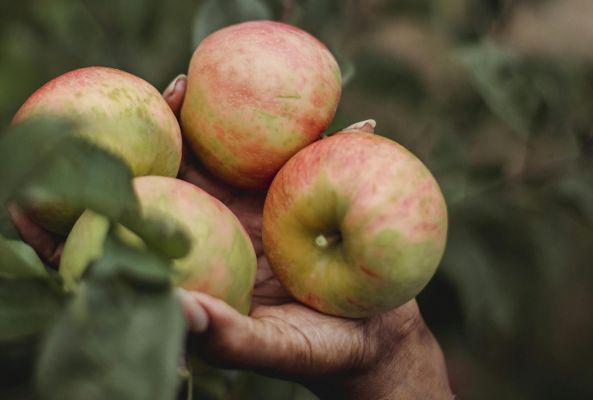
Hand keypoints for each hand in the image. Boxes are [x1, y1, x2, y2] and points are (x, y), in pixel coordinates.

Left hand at [165, 75, 452, 398]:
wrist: (369, 343)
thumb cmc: (315, 352)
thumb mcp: (272, 348)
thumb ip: (228, 335)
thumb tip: (176, 311)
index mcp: (218, 247)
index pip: (172, 196)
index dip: (151, 162)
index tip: (142, 132)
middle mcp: (242, 218)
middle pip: (211, 158)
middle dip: (194, 118)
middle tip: (186, 81)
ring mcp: (285, 204)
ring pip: (267, 148)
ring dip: (266, 112)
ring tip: (269, 80)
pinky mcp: (325, 198)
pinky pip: (331, 161)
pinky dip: (347, 141)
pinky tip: (364, 125)